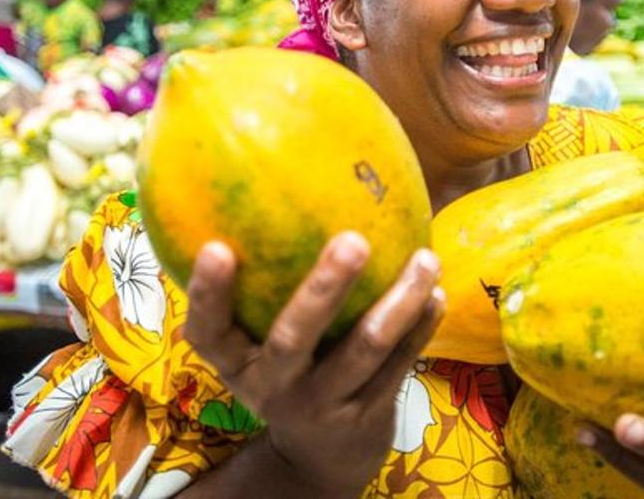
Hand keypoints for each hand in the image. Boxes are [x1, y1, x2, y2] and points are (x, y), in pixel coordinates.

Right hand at [184, 233, 443, 496]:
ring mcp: (321, 405)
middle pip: (294, 339)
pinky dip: (420, 328)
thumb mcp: (253, 341)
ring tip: (425, 259)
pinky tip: (436, 293)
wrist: (317, 456)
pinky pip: (397, 367)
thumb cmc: (283, 369)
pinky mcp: (365, 416)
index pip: (207, 330)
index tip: (216, 247)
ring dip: (398, 302)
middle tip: (353, 240)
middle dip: (324, 289)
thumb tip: (266, 186)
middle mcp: (272, 387)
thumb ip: (255, 284)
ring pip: (363, 351)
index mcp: (235, 361)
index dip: (207, 293)